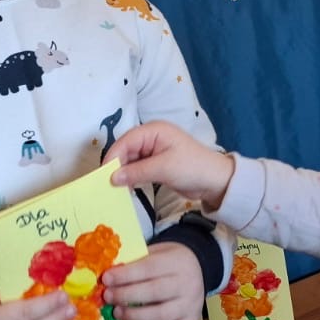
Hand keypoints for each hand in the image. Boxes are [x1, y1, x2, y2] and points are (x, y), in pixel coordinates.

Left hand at [102, 242, 204, 319]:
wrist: (199, 267)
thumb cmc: (169, 260)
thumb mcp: (156, 252)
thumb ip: (136, 263)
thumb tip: (110, 277)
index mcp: (177, 262)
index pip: (148, 268)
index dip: (125, 275)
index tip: (106, 279)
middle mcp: (187, 284)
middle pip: (155, 292)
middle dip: (126, 295)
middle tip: (108, 297)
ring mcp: (191, 305)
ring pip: (162, 315)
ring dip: (135, 316)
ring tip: (118, 313)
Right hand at [107, 121, 234, 210]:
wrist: (215, 181)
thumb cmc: (192, 168)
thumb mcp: (164, 168)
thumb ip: (137, 172)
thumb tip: (112, 178)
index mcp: (154, 131)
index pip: (126, 141)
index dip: (113, 156)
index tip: (103, 174)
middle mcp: (151, 138)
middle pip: (125, 150)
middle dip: (116, 165)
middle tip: (105, 183)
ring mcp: (153, 151)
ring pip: (129, 161)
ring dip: (122, 173)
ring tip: (113, 188)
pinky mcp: (155, 164)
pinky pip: (137, 169)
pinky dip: (130, 177)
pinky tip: (125, 189)